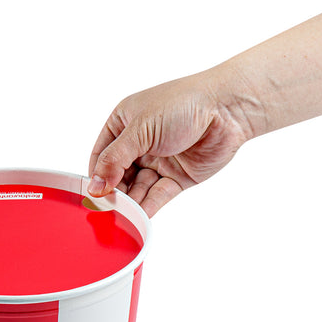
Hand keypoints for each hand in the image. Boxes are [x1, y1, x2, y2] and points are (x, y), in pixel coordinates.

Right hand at [88, 71, 248, 216]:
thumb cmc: (184, 104)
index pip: (101, 155)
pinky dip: (148, 206)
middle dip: (113, 192)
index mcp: (124, 123)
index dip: (96, 175)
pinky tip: (139, 217)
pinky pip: (157, 195)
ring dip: (130, 202)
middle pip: (117, 175)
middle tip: (107, 209)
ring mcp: (158, 161)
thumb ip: (114, 159)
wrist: (229, 109)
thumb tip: (95, 186)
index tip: (93, 195)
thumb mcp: (140, 129)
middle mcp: (139, 143)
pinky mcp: (175, 177)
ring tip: (122, 216)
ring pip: (137, 188)